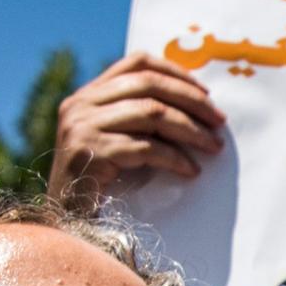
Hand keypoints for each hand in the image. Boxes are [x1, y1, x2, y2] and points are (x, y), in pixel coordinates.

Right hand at [48, 52, 225, 207]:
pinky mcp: (91, 153)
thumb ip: (138, 119)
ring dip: (191, 130)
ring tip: (214, 147)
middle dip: (192, 102)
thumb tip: (197, 109)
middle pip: (149, 85)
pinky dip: (175, 158)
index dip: (175, 73)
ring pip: (151, 113)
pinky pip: (145, 148)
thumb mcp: (116, 141)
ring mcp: (82, 127)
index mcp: (88, 94)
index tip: (206, 93)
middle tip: (220, 122)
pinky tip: (191, 170)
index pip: (136, 62)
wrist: (66, 222)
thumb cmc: (101, 184)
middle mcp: (81, 104)